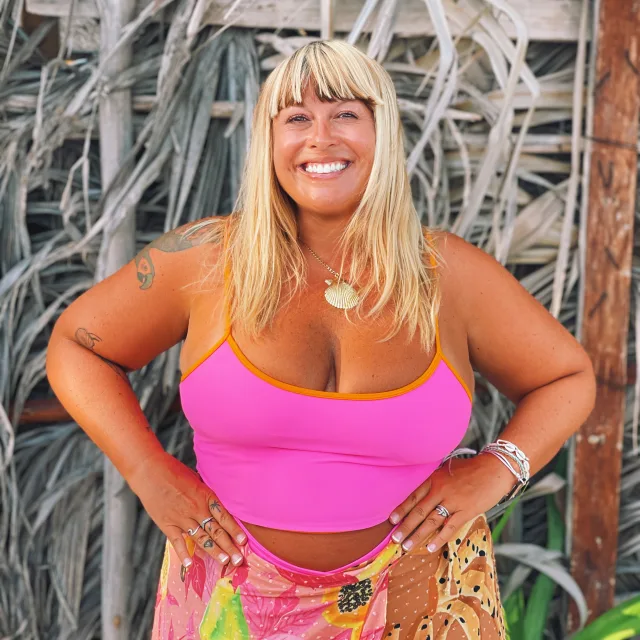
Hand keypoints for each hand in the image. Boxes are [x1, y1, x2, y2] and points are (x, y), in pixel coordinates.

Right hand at [128, 451, 246, 567]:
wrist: (150, 470)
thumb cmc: (173, 470)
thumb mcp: (196, 478)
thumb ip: (206, 493)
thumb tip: (216, 502)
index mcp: (205, 495)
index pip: (224, 516)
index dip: (235, 530)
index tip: (244, 542)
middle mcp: (196, 509)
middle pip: (216, 531)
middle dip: (229, 546)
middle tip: (239, 560)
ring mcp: (182, 518)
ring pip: (201, 538)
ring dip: (214, 552)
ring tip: (224, 562)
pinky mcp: (167, 524)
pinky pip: (177, 542)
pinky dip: (183, 554)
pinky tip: (190, 564)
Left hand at [387, 454, 515, 552]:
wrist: (494, 469)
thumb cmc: (471, 469)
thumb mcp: (447, 469)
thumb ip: (435, 480)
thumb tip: (423, 492)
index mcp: (434, 479)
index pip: (413, 496)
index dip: (401, 509)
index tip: (391, 520)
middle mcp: (440, 490)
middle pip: (418, 511)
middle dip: (405, 526)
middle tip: (394, 539)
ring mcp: (453, 502)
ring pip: (431, 521)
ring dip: (417, 535)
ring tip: (406, 546)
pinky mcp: (466, 511)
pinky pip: (450, 528)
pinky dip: (439, 539)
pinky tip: (430, 547)